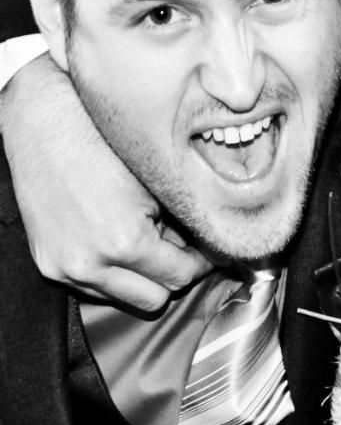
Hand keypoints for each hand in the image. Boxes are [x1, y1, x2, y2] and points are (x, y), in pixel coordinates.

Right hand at [0, 54, 210, 309]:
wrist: (45, 126)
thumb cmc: (103, 143)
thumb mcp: (156, 183)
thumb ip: (184, 223)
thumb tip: (210, 244)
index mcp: (124, 242)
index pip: (181, 276)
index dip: (202, 262)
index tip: (209, 250)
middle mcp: (90, 263)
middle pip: (155, 298)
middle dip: (175, 273)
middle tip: (186, 247)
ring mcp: (64, 268)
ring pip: (124, 297)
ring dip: (143, 277)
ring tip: (151, 240)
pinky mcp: (48, 265)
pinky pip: (94, 287)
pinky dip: (114, 272)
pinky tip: (121, 240)